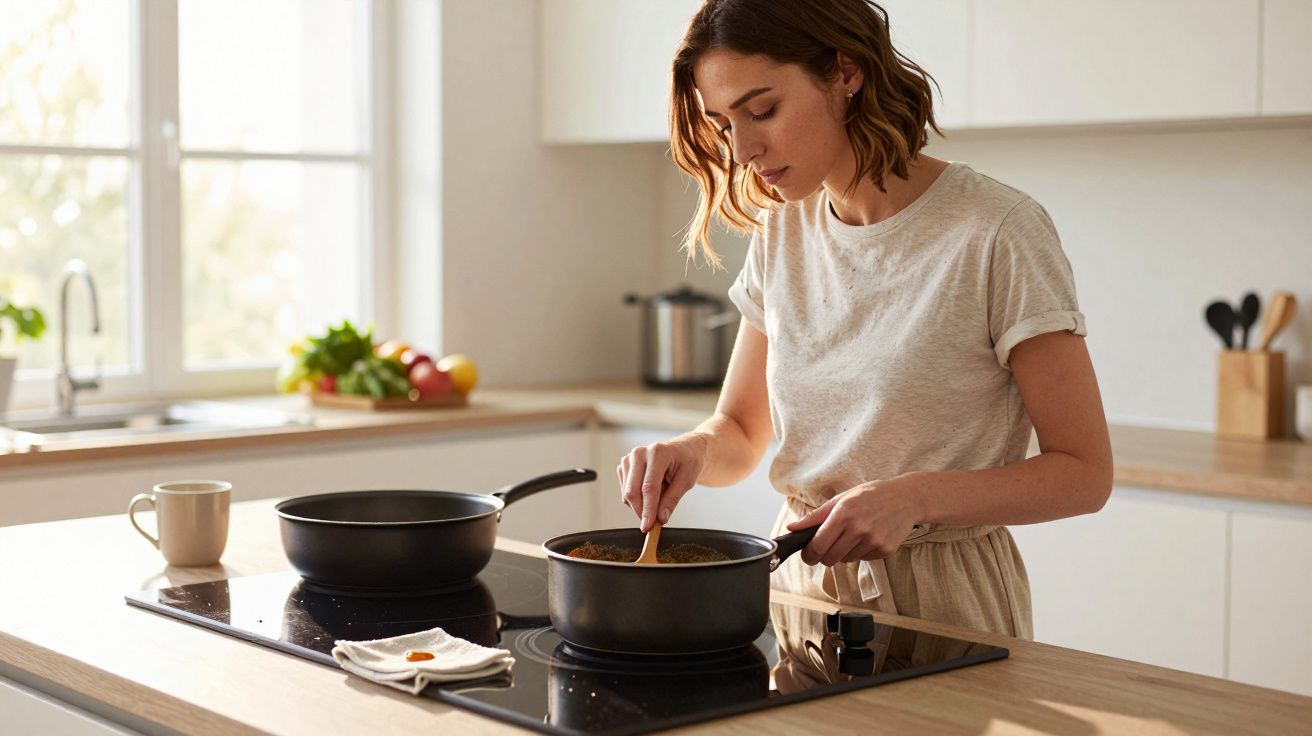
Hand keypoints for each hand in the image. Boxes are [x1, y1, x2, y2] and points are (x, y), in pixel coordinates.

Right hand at [619, 433, 708, 531]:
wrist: (683, 450)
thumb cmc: (687, 462)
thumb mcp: (687, 481)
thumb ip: (672, 499)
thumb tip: (661, 518)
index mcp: (657, 453)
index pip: (649, 487)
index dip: (648, 509)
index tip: (648, 526)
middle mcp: (639, 453)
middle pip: (632, 491)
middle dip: (641, 511)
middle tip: (652, 524)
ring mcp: (629, 459)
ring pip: (627, 493)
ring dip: (640, 505)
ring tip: (660, 496)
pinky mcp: (624, 466)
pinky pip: (625, 492)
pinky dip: (636, 499)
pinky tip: (650, 492)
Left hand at [785, 480, 921, 565]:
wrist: (907, 498)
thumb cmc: (871, 495)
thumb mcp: (841, 499)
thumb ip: (815, 516)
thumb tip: (792, 528)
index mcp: (844, 513)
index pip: (818, 545)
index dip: (809, 554)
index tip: (808, 555)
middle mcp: (859, 528)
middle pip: (830, 558)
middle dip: (824, 556)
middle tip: (827, 547)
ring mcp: (873, 541)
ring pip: (846, 560)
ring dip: (844, 552)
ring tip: (853, 535)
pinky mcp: (885, 550)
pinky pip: (863, 559)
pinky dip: (861, 552)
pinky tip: (868, 536)